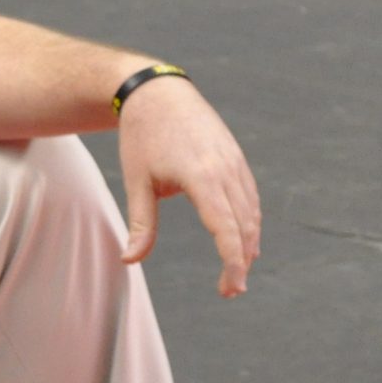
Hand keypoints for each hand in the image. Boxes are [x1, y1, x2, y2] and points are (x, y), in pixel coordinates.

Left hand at [114, 75, 261, 296]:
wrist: (158, 92)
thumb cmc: (142, 137)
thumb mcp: (137, 181)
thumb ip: (141, 224)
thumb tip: (129, 261)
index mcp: (202, 176)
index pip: (226, 228)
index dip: (232, 261)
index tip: (231, 286)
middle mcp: (226, 169)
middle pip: (245, 224)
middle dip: (241, 260)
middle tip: (230, 290)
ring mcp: (235, 162)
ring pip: (252, 211)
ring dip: (249, 243)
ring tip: (237, 272)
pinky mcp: (236, 158)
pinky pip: (250, 196)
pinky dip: (250, 221)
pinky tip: (244, 240)